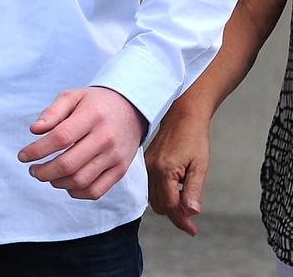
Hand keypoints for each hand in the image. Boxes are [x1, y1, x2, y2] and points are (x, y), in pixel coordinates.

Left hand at [18, 86, 145, 199]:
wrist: (131, 110)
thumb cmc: (95, 103)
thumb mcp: (73, 96)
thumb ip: (53, 111)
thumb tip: (34, 130)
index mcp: (92, 116)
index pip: (60, 138)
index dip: (37, 150)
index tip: (22, 156)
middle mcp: (105, 138)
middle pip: (68, 164)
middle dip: (44, 172)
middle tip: (33, 170)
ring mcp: (115, 157)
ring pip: (80, 181)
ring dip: (57, 183)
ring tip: (47, 175)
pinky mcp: (120, 171)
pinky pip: (95, 192)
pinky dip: (76, 193)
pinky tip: (65, 183)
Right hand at [145, 109, 209, 235]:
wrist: (183, 115)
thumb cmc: (194, 137)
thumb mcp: (199, 165)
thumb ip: (194, 190)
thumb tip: (191, 213)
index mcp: (164, 170)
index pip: (170, 206)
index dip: (182, 221)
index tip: (193, 231)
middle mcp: (151, 169)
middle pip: (159, 206)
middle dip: (175, 214)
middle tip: (191, 214)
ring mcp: (147, 165)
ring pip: (153, 198)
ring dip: (168, 204)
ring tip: (185, 197)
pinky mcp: (147, 162)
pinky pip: (151, 187)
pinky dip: (163, 193)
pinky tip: (177, 187)